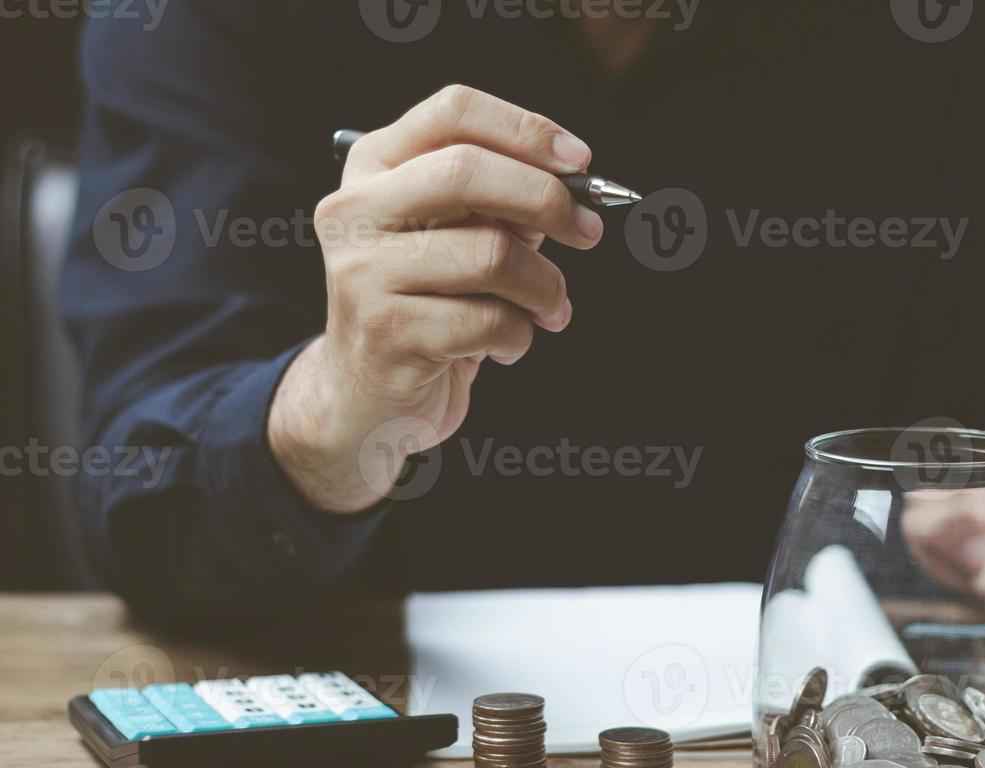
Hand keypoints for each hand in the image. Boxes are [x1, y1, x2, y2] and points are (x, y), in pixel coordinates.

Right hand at [268, 85, 603, 513]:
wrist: (368, 398)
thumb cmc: (431, 304)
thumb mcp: (461, 239)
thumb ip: (505, 204)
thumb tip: (578, 184)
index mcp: (373, 167)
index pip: (452, 112)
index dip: (526, 129)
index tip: (581, 161)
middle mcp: (356, 211)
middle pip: (468, 172)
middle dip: (548, 201)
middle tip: (589, 233)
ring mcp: (362, 272)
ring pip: (491, 254)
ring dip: (546, 287)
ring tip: (552, 309)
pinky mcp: (386, 333)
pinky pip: (489, 321)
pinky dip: (520, 336)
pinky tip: (509, 346)